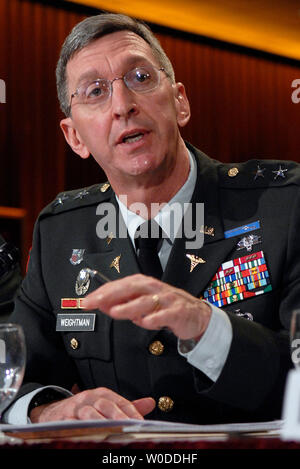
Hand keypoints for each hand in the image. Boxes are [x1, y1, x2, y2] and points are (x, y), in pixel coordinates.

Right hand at [30, 387, 154, 422]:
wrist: (54, 412)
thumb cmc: (85, 409)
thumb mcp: (106, 404)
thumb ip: (127, 406)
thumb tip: (150, 403)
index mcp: (102, 394)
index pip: (120, 401)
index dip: (131, 412)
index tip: (141, 423)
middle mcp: (89, 398)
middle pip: (105, 405)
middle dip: (117, 416)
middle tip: (128, 426)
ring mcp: (75, 408)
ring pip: (89, 414)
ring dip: (100, 422)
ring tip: (111, 432)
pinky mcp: (63, 420)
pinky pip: (73, 425)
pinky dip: (81, 429)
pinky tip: (90, 435)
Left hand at [82, 274, 211, 340]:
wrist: (195, 315)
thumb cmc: (166, 307)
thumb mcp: (142, 304)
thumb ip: (123, 304)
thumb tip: (102, 304)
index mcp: (143, 284)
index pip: (119, 284)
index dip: (102, 292)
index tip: (88, 300)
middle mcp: (154, 288)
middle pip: (130, 288)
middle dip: (111, 295)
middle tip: (95, 302)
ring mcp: (166, 299)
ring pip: (145, 301)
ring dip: (129, 306)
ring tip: (115, 312)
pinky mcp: (178, 311)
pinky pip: (165, 314)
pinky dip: (154, 318)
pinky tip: (145, 322)